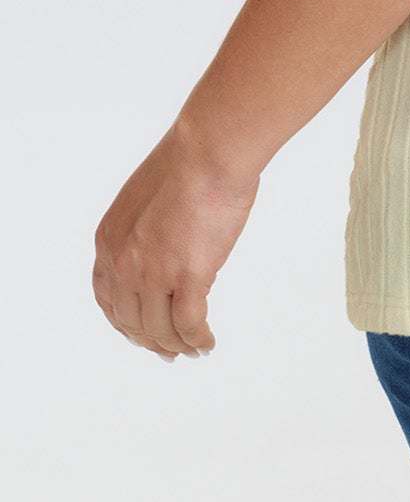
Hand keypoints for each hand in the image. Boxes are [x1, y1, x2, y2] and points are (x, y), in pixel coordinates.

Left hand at [93, 125, 259, 360]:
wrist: (210, 150)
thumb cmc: (189, 161)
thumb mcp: (145, 198)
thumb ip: (145, 231)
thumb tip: (167, 252)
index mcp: (109, 241)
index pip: (108, 298)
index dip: (124, 322)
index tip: (140, 332)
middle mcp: (124, 263)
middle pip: (132, 321)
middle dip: (150, 341)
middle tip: (168, 351)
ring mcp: (154, 273)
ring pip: (160, 329)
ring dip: (177, 345)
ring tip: (193, 349)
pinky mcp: (188, 277)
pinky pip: (189, 325)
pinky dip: (198, 339)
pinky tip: (207, 342)